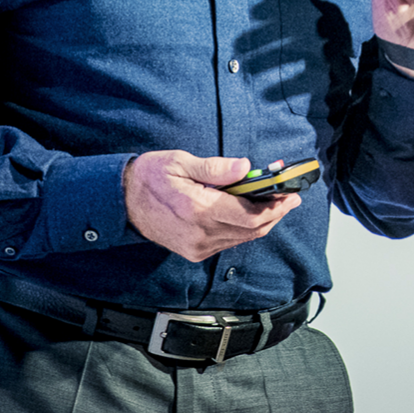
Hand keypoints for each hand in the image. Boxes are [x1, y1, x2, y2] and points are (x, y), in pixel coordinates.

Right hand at [123, 151, 300, 262]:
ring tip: (275, 203)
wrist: (123, 201)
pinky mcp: (195, 251)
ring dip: (262, 222)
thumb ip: (215, 168)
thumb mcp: (180, 161)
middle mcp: (200, 234)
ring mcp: (198, 247)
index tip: (289, 194)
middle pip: (251, 230)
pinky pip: (229, 242)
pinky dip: (245, 229)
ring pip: (242, 239)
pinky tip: (250, 213)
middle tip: (290, 198)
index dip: (274, 206)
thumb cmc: (150, 176)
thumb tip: (245, 167)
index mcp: (198, 210)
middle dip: (275, 214)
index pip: (248, 215)